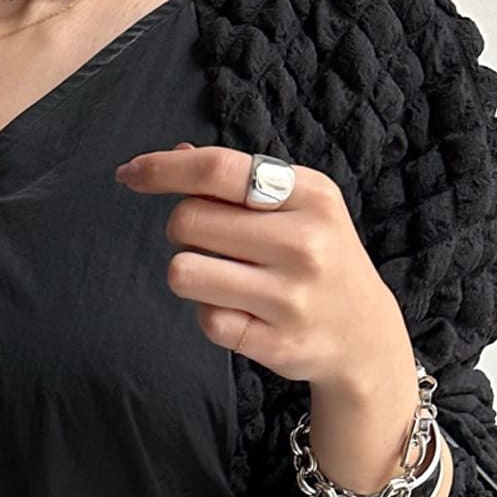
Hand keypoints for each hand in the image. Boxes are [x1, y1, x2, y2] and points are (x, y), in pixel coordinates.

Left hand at [114, 141, 412, 395]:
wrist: (365, 336)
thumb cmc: (321, 258)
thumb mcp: (302, 206)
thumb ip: (240, 180)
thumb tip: (176, 152)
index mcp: (310, 194)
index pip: (218, 169)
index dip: (163, 169)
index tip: (130, 174)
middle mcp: (304, 243)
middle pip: (189, 220)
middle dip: (183, 229)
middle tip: (210, 242)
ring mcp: (290, 298)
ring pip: (184, 272)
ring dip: (188, 272)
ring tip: (220, 276)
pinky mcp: (275, 343)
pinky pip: (206, 320)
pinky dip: (210, 314)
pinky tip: (239, 311)